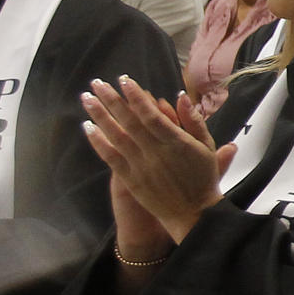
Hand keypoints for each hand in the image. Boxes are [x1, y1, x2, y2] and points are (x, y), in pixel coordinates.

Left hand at [80, 78, 237, 245]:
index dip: (136, 97)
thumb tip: (181, 97)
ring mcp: (141, 166)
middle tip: (97, 83)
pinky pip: (111, 157)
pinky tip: (88, 127)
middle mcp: (155, 152)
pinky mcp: (130, 179)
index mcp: (176, 142)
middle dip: (111, 100)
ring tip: (87, 98)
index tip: (124, 80)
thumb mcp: (207, 148)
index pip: (151, 114)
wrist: (194, 214)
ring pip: (116, 136)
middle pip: (129, 121)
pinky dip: (98, 141)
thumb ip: (194, 122)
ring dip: (100, 115)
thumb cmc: (203, 179)